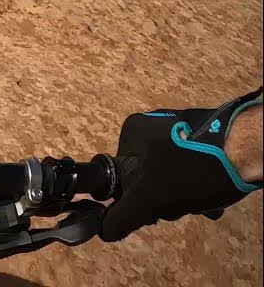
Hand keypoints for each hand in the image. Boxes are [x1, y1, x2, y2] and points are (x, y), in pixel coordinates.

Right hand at [101, 90, 261, 240]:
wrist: (249, 148)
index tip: (156, 208)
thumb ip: (123, 215)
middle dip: (168, 199)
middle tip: (183, 205)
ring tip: (204, 202)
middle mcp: (153, 124)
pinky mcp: (206, 136)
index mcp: (132, 131)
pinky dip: (201, 183)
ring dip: (187, 195)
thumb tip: (105, 231)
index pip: (121, 175)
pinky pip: (193, 166)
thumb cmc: (194, 169)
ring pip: (174, 175)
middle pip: (149, 176)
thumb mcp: (151, 198)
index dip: (137, 198)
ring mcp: (181, 128)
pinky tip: (215, 194)